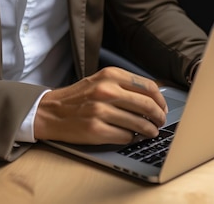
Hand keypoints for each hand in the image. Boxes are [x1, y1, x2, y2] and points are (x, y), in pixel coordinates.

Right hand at [34, 66, 167, 144]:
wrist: (51, 112)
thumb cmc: (79, 97)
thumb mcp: (100, 81)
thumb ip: (124, 84)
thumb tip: (154, 95)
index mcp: (109, 75)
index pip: (147, 86)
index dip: (160, 99)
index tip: (162, 107)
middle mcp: (106, 90)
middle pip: (147, 105)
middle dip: (159, 116)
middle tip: (160, 122)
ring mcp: (101, 111)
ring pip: (139, 123)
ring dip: (150, 130)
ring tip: (150, 132)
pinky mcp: (96, 130)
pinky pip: (126, 137)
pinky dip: (132, 138)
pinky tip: (130, 136)